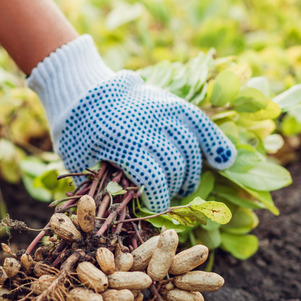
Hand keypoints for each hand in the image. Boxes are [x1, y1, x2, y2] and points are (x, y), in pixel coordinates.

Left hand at [28, 36, 235, 211]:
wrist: (82, 90)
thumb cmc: (76, 132)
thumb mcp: (79, 160)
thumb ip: (99, 184)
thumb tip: (123, 211)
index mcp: (121, 142)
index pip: (153, 179)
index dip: (159, 200)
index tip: (156, 211)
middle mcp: (147, 125)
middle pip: (175, 165)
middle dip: (174, 188)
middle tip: (167, 197)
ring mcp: (162, 111)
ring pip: (190, 148)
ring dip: (191, 173)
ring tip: (184, 186)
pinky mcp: (172, 102)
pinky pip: (200, 123)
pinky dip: (215, 142)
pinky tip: (224, 160)